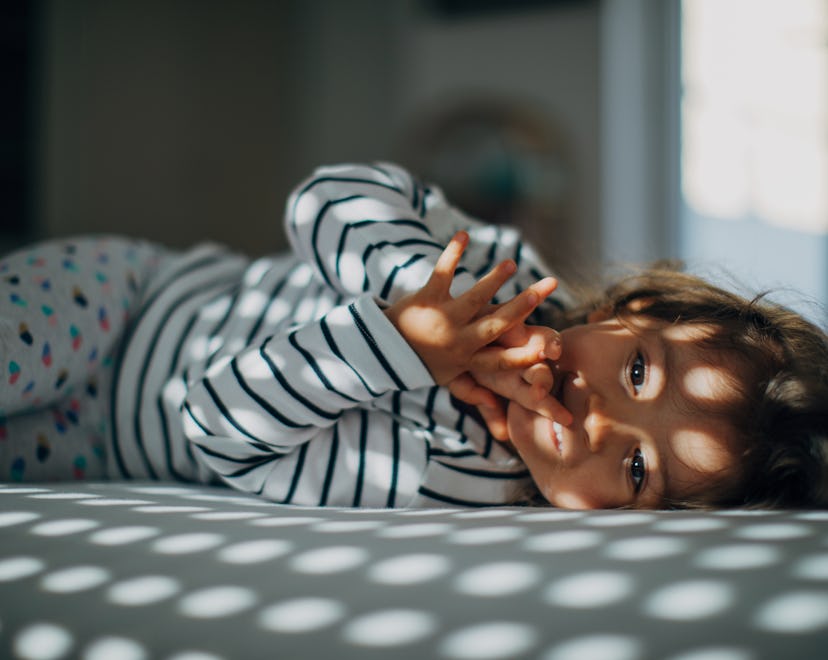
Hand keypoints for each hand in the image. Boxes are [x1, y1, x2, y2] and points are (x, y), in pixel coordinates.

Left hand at [383, 231, 555, 385]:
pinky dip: (452, 253)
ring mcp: (442, 319)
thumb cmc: (421, 361)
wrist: (379, 348)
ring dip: (493, 280)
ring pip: (473, 298)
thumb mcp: (447, 379)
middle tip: (545, 288)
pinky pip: (442, 273)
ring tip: (511, 264)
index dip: (524, 356)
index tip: (548, 349)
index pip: (501, 361)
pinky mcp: (425, 299)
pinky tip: (464, 235)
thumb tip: (498, 408)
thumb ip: (473, 391)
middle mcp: (457, 341)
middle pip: (495, 325)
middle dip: (522, 306)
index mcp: (466, 359)